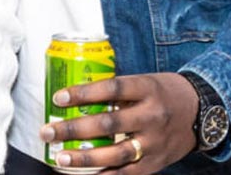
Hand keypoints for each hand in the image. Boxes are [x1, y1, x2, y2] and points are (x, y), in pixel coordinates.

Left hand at [40, 73, 198, 173]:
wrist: (199, 111)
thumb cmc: (160, 92)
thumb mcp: (142, 81)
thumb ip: (114, 90)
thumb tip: (75, 94)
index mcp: (145, 88)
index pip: (110, 88)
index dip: (83, 93)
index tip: (58, 98)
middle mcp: (151, 116)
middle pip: (108, 124)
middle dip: (74, 129)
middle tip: (48, 131)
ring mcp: (154, 142)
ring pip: (116, 153)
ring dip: (85, 158)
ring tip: (61, 158)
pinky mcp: (156, 163)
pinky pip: (128, 172)